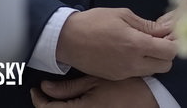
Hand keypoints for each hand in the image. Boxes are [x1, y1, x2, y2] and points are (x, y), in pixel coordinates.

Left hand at [30, 75, 156, 106]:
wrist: (150, 96)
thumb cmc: (126, 87)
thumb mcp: (95, 81)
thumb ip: (68, 87)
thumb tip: (45, 87)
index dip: (38, 99)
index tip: (36, 89)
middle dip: (46, 102)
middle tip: (44, 90)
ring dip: (58, 106)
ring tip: (59, 92)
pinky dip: (69, 107)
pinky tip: (72, 98)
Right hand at [56, 8, 175, 79]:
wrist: (67, 39)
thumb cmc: (95, 22)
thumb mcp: (123, 16)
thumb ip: (147, 25)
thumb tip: (166, 29)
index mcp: (136, 44)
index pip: (170, 51)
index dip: (173, 42)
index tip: (168, 33)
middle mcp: (132, 63)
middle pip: (166, 65)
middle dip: (166, 53)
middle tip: (158, 39)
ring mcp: (124, 73)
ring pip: (153, 71)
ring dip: (154, 60)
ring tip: (144, 45)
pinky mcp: (116, 77)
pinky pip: (137, 73)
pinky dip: (141, 65)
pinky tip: (132, 52)